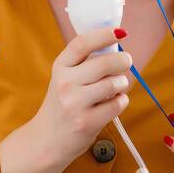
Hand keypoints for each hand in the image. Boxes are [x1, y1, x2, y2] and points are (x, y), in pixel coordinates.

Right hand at [33, 25, 133, 163]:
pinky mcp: (87, 122)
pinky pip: (117, 104)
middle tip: (127, 61)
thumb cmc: (62, 105)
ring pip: (114, 84)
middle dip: (123, 60)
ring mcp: (75, 104)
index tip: (120, 32)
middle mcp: (65, 83)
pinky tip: (114, 102)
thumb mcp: (64, 78)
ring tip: (117, 86)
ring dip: (122, 83)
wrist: (47, 140)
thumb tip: (115, 43)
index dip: (103, 35)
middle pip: (104, 63)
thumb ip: (84, 63)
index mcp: (60, 67)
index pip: (82, 44)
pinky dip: (121, 101)